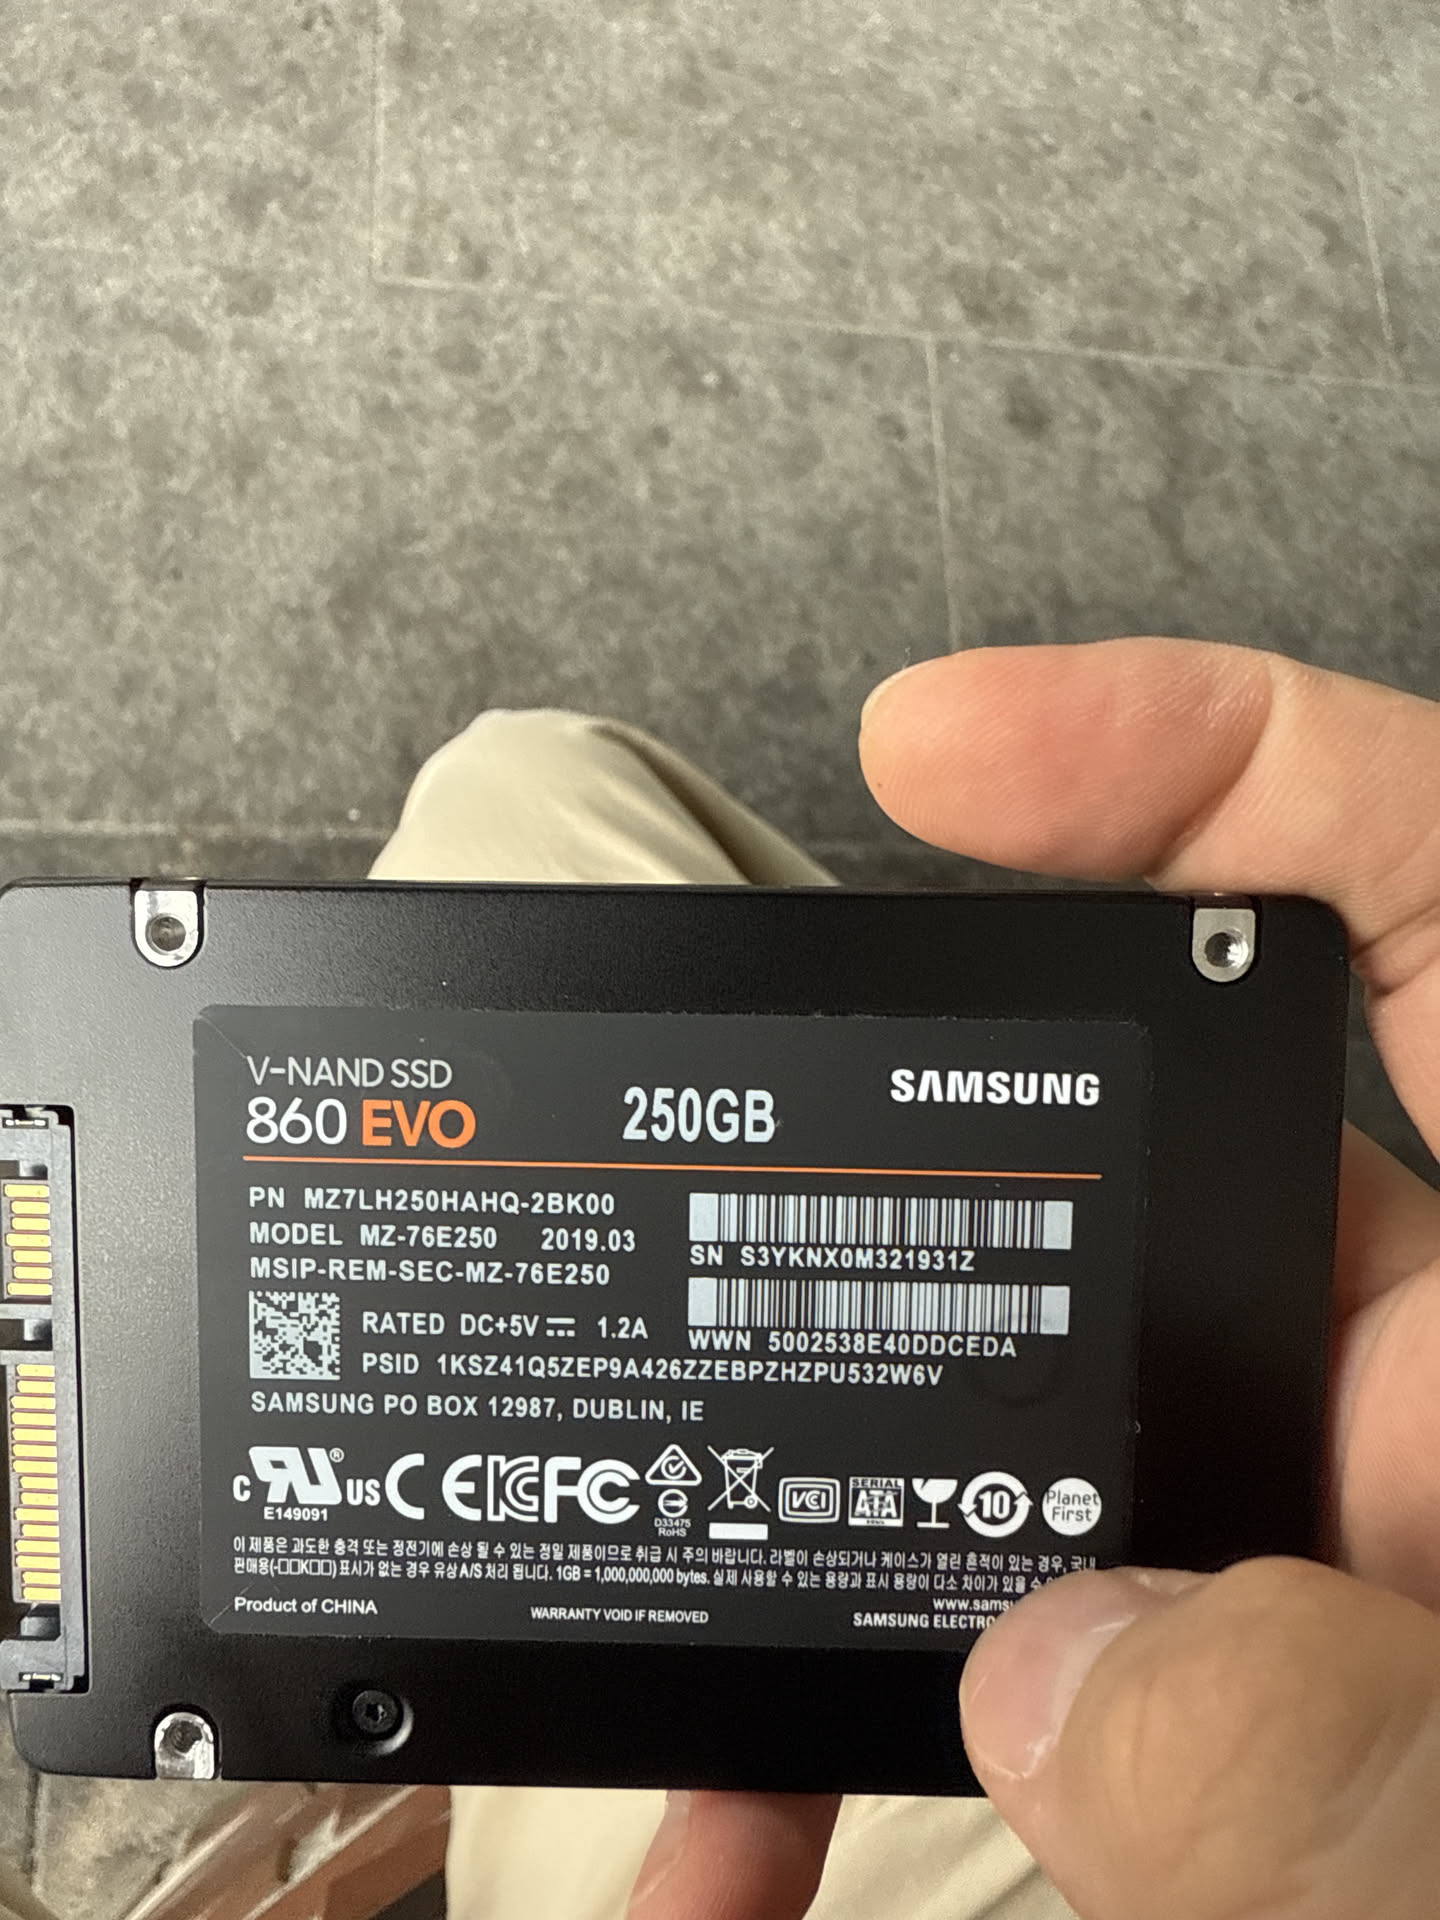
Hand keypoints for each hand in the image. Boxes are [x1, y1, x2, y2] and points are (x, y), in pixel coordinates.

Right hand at [624, 638, 1439, 1919]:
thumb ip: (1381, 1767)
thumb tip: (1076, 1691)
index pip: (1434, 904)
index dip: (1200, 757)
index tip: (946, 748)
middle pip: (1167, 1205)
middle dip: (936, 1257)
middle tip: (734, 1318)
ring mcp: (1366, 1572)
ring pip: (1077, 1492)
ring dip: (882, 1576)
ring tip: (707, 1716)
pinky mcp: (1291, 1730)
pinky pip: (1072, 1694)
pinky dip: (913, 1754)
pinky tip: (770, 1838)